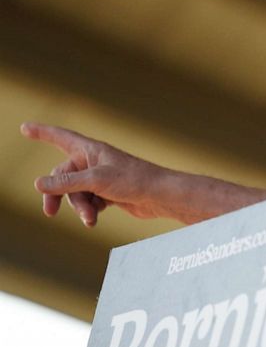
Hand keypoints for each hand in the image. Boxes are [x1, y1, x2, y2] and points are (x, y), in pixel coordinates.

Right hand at [21, 122, 171, 225]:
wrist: (160, 197)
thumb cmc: (134, 180)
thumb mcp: (96, 181)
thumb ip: (66, 183)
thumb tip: (38, 184)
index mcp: (91, 149)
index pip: (60, 137)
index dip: (42, 132)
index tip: (24, 128)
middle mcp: (94, 161)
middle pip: (62, 177)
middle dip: (59, 195)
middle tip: (50, 212)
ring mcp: (100, 178)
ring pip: (75, 193)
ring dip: (79, 207)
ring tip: (90, 219)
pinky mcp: (108, 193)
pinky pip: (88, 202)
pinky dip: (90, 210)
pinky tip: (95, 218)